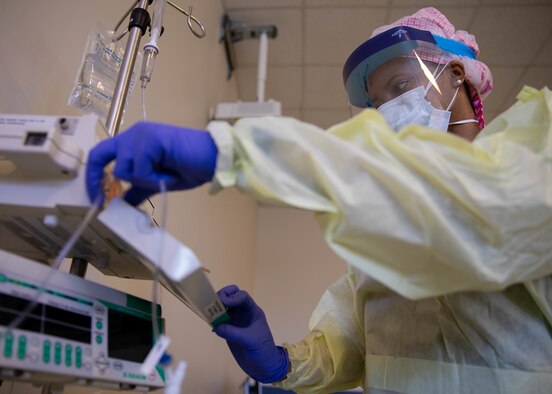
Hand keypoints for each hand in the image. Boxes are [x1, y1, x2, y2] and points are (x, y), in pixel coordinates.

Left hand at [86, 121, 217, 204]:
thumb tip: (121, 203)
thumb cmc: (190, 167)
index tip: (95, 198)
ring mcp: (141, 134)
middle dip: (95, 178)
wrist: (214, 159)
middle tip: (101, 201)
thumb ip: (138, 188)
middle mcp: (133, 133)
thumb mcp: (157, 182)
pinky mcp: (150, 140)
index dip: (92, 175)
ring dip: (144, 181)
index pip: (102, 154)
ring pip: (123, 169)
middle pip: (100, 154)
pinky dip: (154, 179)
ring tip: (165, 178)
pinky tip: (171, 174)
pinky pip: (140, 171)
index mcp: (134, 141)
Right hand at [214, 285, 289, 382]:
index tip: (223, 303)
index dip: (232, 297)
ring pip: (224, 308)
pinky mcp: (229, 331)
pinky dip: (214, 321)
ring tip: (208, 313)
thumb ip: (232, 332)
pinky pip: (219, 321)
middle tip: (214, 304)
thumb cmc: (263, 350)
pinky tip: (211, 325)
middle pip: (232, 297)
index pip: (242, 296)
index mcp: (253, 311)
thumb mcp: (250, 340)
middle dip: (222, 297)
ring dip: (216, 308)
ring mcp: (236, 322)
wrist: (263, 366)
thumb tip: (215, 326)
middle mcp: (243, 313)